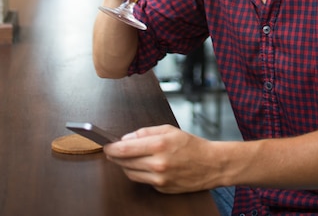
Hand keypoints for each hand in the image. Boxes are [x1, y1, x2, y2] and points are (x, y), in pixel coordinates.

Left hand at [104, 124, 222, 192]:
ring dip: (124, 165)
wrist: (210, 165)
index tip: (105, 145)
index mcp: (159, 145)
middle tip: (111, 149)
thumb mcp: (169, 130)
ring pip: (130, 173)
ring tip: (125, 156)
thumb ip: (145, 132)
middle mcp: (158, 164)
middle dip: (115, 156)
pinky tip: (141, 164)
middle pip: (125, 163)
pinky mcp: (161, 189)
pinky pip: (142, 180)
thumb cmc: (191, 144)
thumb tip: (126, 138)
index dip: (112, 147)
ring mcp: (159, 179)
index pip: (126, 149)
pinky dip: (137, 172)